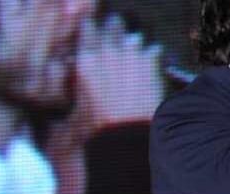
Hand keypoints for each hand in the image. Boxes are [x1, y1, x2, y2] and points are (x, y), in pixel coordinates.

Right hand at [75, 15, 164, 131]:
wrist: (127, 134)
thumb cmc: (98, 128)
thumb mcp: (77, 108)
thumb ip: (75, 87)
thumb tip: (74, 81)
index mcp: (86, 59)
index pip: (87, 26)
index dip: (93, 32)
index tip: (96, 40)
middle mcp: (107, 50)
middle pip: (114, 24)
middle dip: (116, 33)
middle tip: (119, 49)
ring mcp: (131, 53)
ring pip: (135, 38)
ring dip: (135, 48)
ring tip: (136, 64)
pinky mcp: (151, 62)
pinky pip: (155, 50)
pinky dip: (154, 59)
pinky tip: (152, 72)